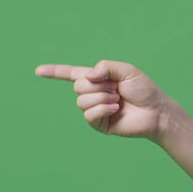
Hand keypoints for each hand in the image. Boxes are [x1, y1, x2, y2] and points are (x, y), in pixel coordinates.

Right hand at [34, 59, 180, 141]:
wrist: (155, 111)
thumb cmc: (144, 90)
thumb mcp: (126, 71)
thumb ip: (105, 67)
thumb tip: (87, 77)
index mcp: (97, 79)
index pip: (71, 74)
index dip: (54, 72)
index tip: (37, 71)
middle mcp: (93, 94)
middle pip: (78, 86)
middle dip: (98, 85)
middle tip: (116, 89)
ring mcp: (94, 110)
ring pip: (82, 100)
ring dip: (102, 98)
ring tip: (117, 100)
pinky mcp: (99, 124)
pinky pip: (89, 114)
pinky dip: (102, 109)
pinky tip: (116, 109)